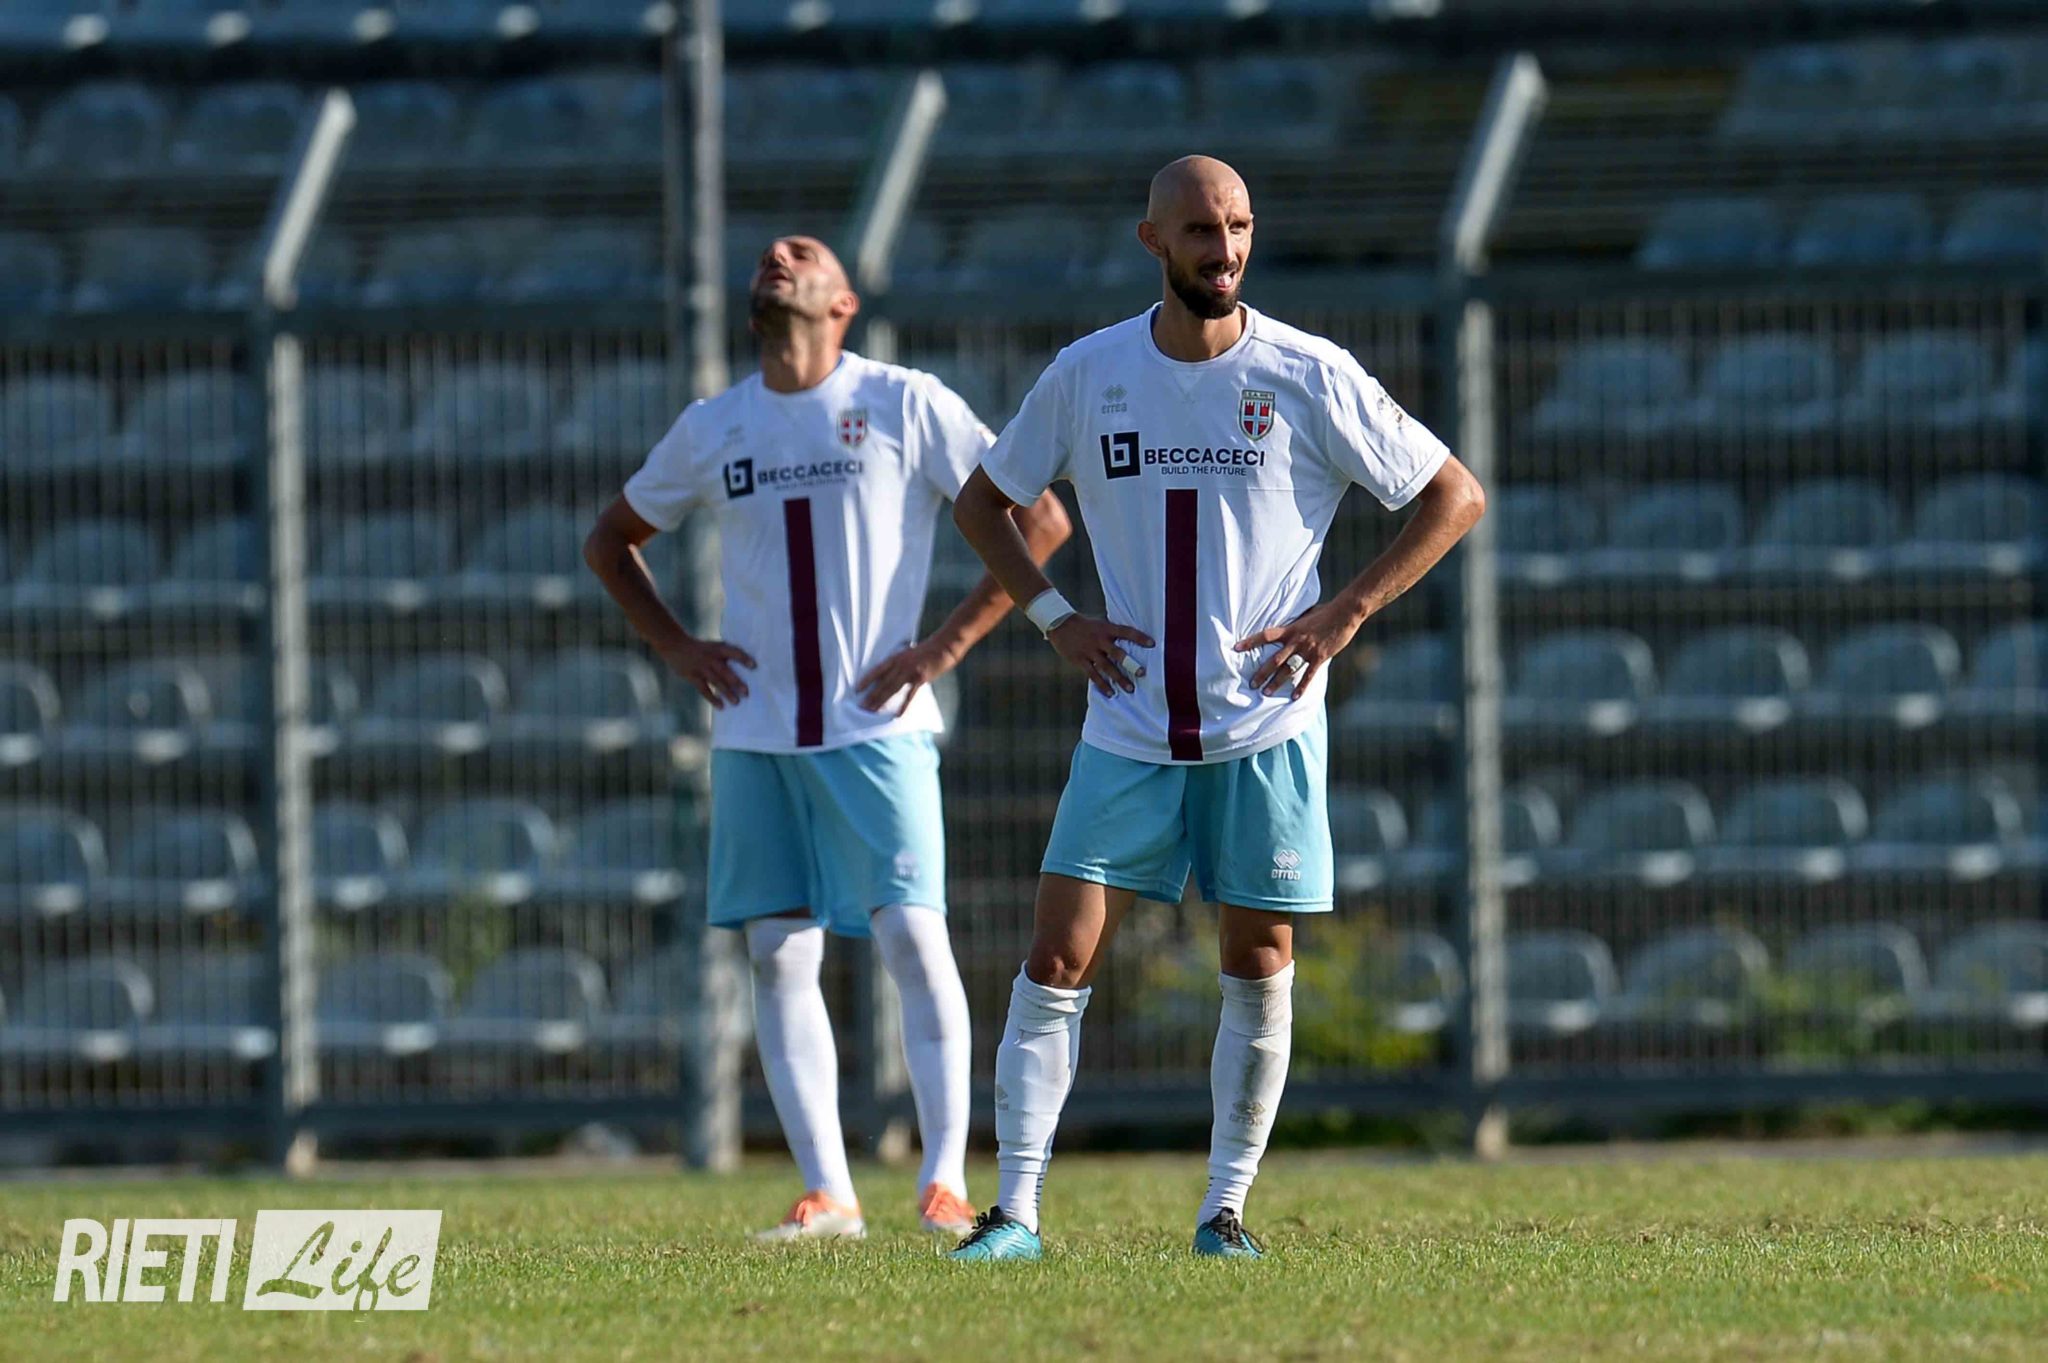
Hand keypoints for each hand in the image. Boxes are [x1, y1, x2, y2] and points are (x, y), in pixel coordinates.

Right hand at [657, 637, 756, 708]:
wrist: (676, 646)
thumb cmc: (702, 649)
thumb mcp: (714, 646)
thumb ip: (726, 655)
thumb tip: (746, 667)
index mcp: (718, 649)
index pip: (733, 652)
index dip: (743, 658)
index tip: (754, 666)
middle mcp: (711, 658)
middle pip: (725, 671)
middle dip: (736, 682)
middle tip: (746, 692)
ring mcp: (702, 668)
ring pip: (716, 682)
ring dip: (727, 693)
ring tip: (736, 702)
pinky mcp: (693, 677)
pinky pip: (704, 690)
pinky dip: (712, 698)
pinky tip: (721, 706)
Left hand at [856, 635, 960, 714]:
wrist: (945, 646)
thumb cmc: (928, 650)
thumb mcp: (910, 654)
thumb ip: (900, 664)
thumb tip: (891, 674)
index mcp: (896, 657)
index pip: (877, 670)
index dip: (866, 680)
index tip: (856, 689)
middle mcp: (900, 664)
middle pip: (882, 683)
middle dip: (871, 696)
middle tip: (861, 707)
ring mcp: (910, 671)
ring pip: (891, 689)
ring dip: (881, 701)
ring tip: (872, 711)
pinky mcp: (921, 678)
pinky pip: (910, 695)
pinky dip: (903, 706)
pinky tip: (897, 715)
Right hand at [1048, 615, 1154, 697]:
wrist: (1060, 624)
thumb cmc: (1085, 626)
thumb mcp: (1100, 625)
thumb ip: (1113, 634)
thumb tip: (1133, 641)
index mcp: (1106, 629)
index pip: (1126, 631)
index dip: (1139, 637)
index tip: (1152, 644)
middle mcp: (1099, 640)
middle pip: (1117, 653)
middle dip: (1130, 663)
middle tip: (1142, 673)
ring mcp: (1089, 651)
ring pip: (1106, 667)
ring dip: (1119, 678)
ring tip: (1130, 689)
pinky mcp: (1080, 660)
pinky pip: (1093, 675)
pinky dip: (1102, 685)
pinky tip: (1111, 693)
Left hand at [1235, 600, 1363, 699]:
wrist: (1345, 613)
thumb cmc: (1326, 612)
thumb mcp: (1306, 614)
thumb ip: (1296, 623)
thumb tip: (1289, 624)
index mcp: (1291, 629)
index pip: (1265, 636)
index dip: (1250, 642)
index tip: (1236, 648)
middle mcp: (1296, 641)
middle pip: (1274, 659)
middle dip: (1261, 673)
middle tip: (1251, 684)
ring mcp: (1308, 650)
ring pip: (1288, 669)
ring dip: (1276, 682)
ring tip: (1265, 693)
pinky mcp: (1320, 657)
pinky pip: (1308, 675)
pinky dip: (1302, 687)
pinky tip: (1294, 697)